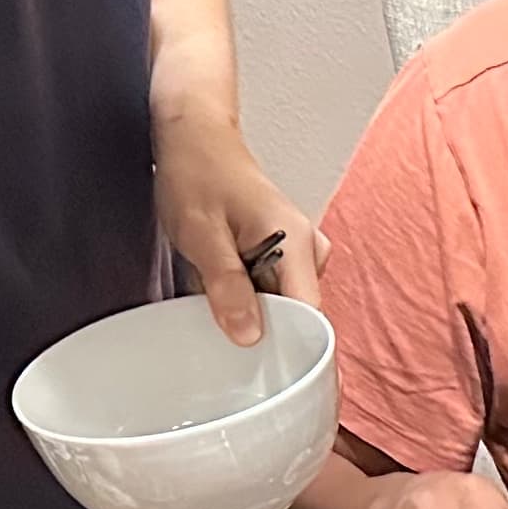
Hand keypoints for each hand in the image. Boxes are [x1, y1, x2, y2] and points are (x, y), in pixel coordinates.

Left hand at [155, 109, 320, 350]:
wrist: (195, 136)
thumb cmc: (198, 172)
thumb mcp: (202, 234)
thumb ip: (227, 286)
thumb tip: (250, 336)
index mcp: (297, 243)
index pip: (312, 317)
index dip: (292, 348)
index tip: (268, 371)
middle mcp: (308, 249)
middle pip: (298, 317)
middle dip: (263, 327)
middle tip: (223, 319)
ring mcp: (299, 253)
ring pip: (282, 307)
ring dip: (250, 309)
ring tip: (217, 287)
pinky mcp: (285, 255)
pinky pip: (272, 292)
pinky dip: (247, 295)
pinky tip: (224, 281)